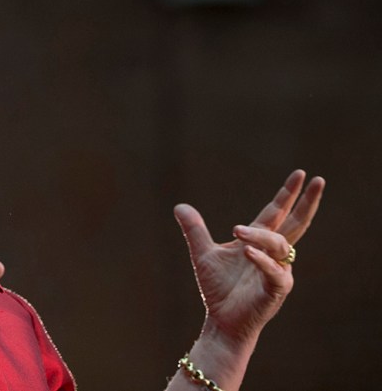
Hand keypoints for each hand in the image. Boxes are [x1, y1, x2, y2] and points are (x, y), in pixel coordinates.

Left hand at [174, 170, 324, 345]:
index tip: (300, 174)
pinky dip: (262, 260)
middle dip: (306, 202)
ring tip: (236, 231)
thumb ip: (195, 230)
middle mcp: (273, 253)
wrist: (221, 321)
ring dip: (259, 235)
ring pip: (280, 245)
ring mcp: (278, 271)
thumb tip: (180, 205)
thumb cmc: (218, 289)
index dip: (287, 194)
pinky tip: (247, 251)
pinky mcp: (276, 290)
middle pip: (296, 223)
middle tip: (316, 179)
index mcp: (258, 241)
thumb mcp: (203, 253)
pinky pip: (275, 272)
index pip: (276, 213)